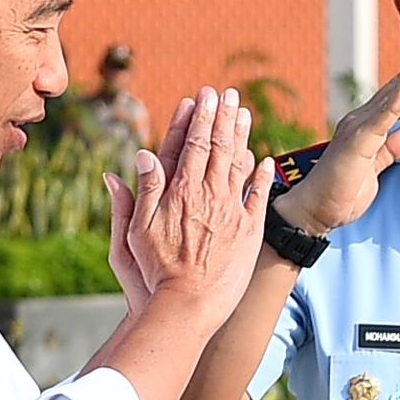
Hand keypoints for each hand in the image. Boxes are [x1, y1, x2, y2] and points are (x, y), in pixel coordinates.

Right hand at [107, 89, 273, 310]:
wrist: (188, 305)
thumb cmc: (155, 274)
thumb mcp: (134, 233)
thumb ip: (140, 193)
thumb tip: (143, 156)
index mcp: (181, 193)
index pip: (190, 145)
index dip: (196, 118)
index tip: (200, 97)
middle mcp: (209, 196)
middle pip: (217, 147)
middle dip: (221, 117)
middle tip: (225, 93)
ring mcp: (232, 211)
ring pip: (239, 164)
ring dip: (241, 136)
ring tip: (243, 113)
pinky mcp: (249, 231)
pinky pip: (258, 196)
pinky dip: (262, 175)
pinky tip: (265, 159)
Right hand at [273, 37, 399, 241]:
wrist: (312, 210)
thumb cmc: (339, 193)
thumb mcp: (374, 170)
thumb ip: (391, 149)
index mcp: (367, 127)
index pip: (396, 97)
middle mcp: (362, 120)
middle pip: (397, 87)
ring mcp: (359, 127)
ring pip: (394, 93)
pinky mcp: (359, 138)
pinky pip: (385, 112)